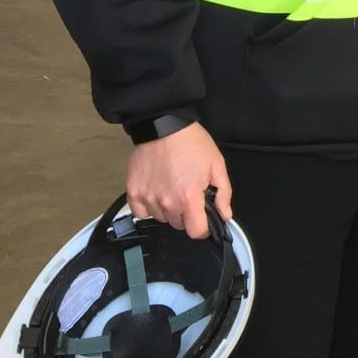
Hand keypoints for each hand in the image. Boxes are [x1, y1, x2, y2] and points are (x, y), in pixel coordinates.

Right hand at [125, 122, 231, 237]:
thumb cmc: (191, 143)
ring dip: (168, 209)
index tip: (204, 220)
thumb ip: (223, 194)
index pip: (196, 232)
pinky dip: (149, 206)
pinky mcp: (133, 192)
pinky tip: (157, 191)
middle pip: (179, 225)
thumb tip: (225, 214)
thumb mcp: (216, 165)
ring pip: (161, 218)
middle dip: (187, 214)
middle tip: (188, 193)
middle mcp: (167, 202)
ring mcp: (148, 198)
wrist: (164, 126)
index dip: (204, 228)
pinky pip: (141, 212)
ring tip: (172, 187)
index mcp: (189, 198)